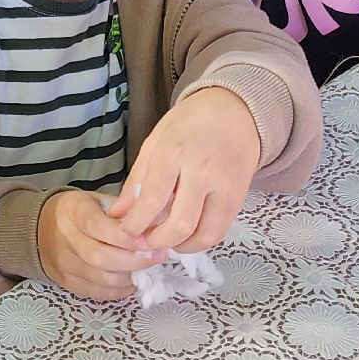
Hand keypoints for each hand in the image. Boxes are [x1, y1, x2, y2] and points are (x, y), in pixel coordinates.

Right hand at [36, 189, 163, 299]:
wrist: (42, 227)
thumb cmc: (79, 212)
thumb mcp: (98, 201)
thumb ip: (123, 211)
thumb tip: (157, 223)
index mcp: (73, 211)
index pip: (97, 226)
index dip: (125, 238)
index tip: (150, 242)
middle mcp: (64, 238)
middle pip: (100, 257)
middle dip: (134, 260)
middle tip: (157, 257)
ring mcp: (64, 263)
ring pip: (101, 278)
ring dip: (130, 276)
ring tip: (147, 268)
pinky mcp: (67, 282)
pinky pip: (98, 292)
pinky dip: (120, 290)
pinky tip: (132, 280)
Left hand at [108, 87, 259, 252]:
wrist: (233, 112)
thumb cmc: (187, 125)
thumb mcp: (154, 143)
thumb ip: (137, 179)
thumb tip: (118, 213)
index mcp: (173, 153)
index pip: (153, 198)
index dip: (136, 224)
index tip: (125, 233)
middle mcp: (201, 171)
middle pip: (180, 223)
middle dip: (159, 241)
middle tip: (146, 242)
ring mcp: (224, 186)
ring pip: (205, 234)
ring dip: (182, 247)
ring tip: (167, 241)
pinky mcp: (240, 197)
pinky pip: (221, 230)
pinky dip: (201, 241)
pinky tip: (187, 236)